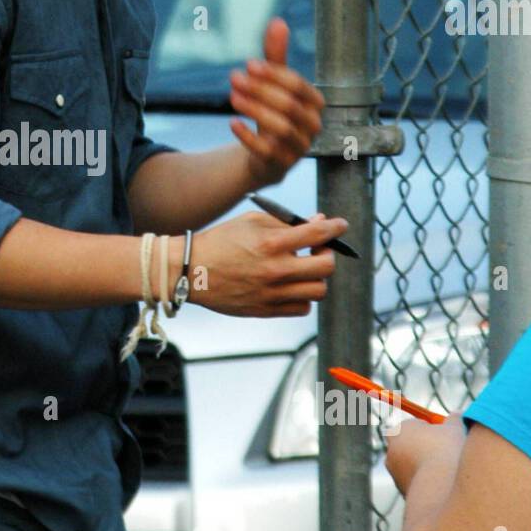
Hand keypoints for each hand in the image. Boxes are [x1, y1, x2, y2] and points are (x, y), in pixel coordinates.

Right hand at [188, 210, 347, 318]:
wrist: (191, 270)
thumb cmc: (220, 241)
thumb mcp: (251, 221)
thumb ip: (286, 222)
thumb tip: (318, 222)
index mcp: (271, 243)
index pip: (318, 234)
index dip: (335, 227)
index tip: (340, 226)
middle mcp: (274, 270)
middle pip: (326, 266)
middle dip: (327, 253)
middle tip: (318, 249)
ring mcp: (271, 293)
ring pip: (318, 290)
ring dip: (317, 277)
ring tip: (305, 269)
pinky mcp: (265, 310)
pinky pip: (301, 308)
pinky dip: (303, 297)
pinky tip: (292, 285)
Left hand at [230, 17, 324, 188]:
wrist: (265, 157)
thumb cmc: (273, 112)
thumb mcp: (273, 85)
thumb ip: (276, 56)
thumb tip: (277, 21)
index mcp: (315, 103)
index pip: (298, 86)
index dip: (274, 74)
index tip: (249, 65)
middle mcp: (312, 126)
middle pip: (289, 105)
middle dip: (260, 90)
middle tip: (234, 78)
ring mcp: (299, 147)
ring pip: (280, 128)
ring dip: (255, 110)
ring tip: (232, 97)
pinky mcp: (281, 165)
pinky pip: (267, 152)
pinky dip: (248, 137)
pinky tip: (232, 122)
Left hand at [385, 412, 466, 496]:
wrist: (439, 486)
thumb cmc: (447, 451)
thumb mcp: (455, 428)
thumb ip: (454, 419)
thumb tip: (457, 414)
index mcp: (399, 431)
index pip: (413, 426)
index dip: (431, 429)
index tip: (446, 433)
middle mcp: (392, 451)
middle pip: (410, 445)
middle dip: (426, 447)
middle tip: (448, 450)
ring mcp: (395, 473)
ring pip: (414, 465)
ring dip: (427, 466)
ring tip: (448, 468)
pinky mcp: (403, 491)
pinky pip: (418, 482)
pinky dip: (428, 482)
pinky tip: (442, 484)